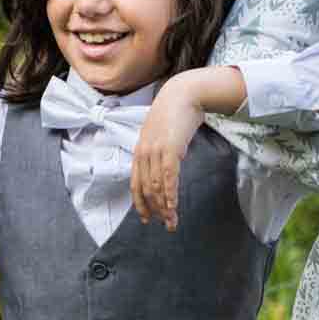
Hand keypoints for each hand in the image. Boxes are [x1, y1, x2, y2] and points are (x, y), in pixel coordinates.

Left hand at [130, 71, 223, 230]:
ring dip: (164, 207)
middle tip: (164, 225)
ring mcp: (155, 152)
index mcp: (139, 151)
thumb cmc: (175, 113)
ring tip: (172, 221)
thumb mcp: (161, 134)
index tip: (147, 218)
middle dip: (154, 210)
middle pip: (145, 189)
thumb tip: (167, 166)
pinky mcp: (170, 150)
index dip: (140, 203)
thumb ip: (160, 150)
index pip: (135, 183)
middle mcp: (144, 153)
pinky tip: (173, 207)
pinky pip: (168, 178)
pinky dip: (170, 195)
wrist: (183, 94)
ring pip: (156, 187)